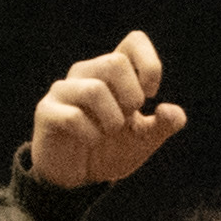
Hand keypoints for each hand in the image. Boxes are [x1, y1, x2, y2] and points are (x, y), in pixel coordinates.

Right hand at [26, 29, 185, 190]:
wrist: (76, 179)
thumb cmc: (109, 150)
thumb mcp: (143, 140)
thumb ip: (163, 125)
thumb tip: (173, 112)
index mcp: (112, 72)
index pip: (134, 41)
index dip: (149, 65)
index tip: (150, 94)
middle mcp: (86, 73)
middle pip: (116, 63)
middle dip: (131, 97)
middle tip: (126, 120)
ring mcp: (64, 90)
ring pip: (95, 89)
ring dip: (112, 119)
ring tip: (108, 133)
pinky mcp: (47, 111)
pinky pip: (73, 117)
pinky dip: (90, 135)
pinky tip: (90, 141)